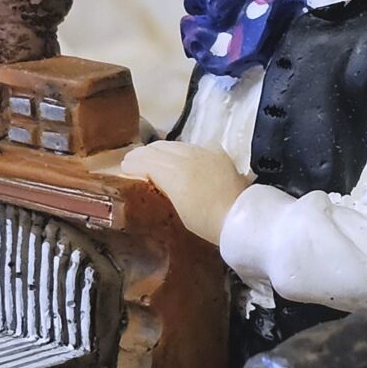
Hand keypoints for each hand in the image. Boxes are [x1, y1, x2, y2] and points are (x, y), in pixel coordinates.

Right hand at [119, 141, 247, 246]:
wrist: (242, 218)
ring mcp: (204, 152)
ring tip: (153, 157)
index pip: (146, 160)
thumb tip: (151, 176)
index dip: (133, 163)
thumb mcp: (178, 209)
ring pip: (175, 145)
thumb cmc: (207, 223)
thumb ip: (164, 187)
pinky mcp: (217, 153)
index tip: (124, 166)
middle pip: (159, 148)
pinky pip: (192, 146)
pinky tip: (179, 157)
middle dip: (144, 153)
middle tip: (133, 160)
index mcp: (174, 172)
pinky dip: (179, 151)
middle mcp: (187, 156)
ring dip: (161, 150)